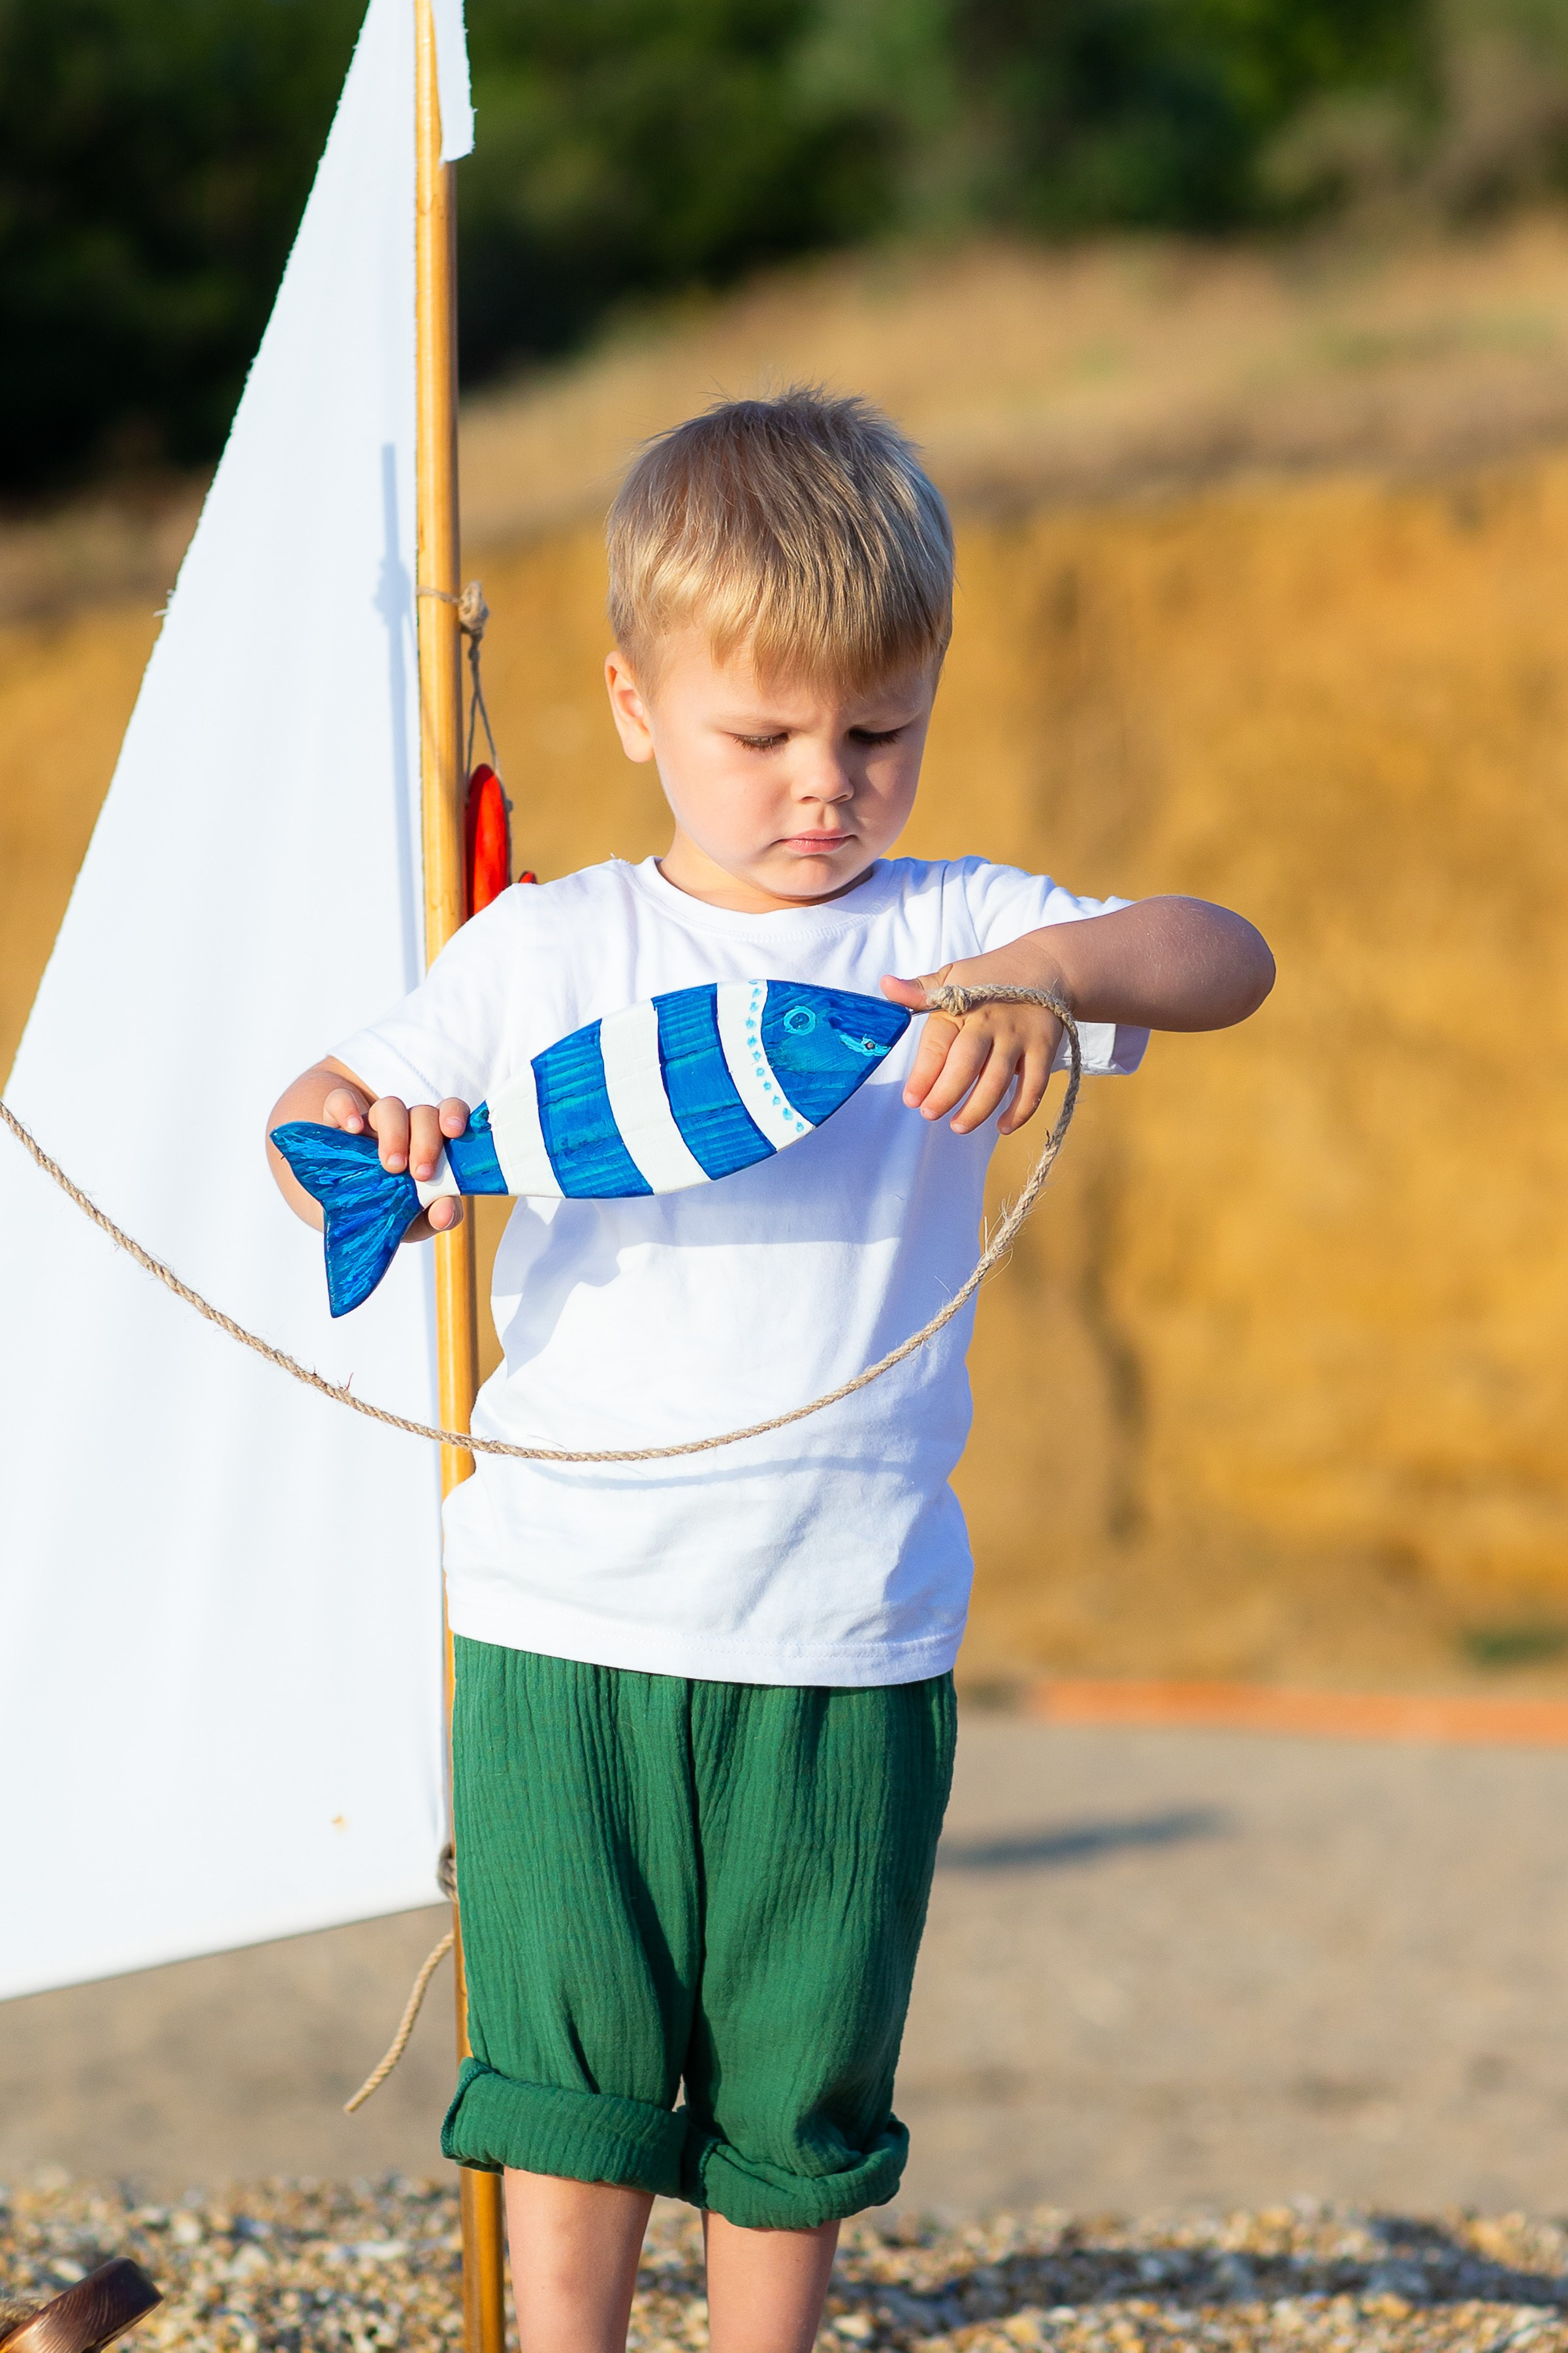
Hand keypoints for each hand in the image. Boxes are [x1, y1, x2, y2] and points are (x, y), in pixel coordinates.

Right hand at [322, 1083, 470, 1233]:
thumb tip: (445, 1213)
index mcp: (432, 1142)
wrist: (347, 1214)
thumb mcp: (420, 1221)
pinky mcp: (338, 1120)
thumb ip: (441, 1214)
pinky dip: (348, 1109)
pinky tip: (352, 1129)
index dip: (454, 1115)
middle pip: (423, 1113)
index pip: (450, 1112)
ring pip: (390, 1106)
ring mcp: (372, 1122)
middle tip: (421, 1174)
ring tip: (391, 1166)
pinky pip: (342, 1100)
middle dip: (426, 1141)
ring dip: (394, 1133)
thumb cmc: (394, 1210)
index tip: (453, 1132)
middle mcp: (406, 1126)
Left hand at [881, 958, 1064, 1135]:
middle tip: (930, 1114)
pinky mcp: (1044, 1049)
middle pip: (966, 1064)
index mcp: (962, 1005)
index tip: (911, 1099)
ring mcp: (1019, 1037)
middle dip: (946, 1093)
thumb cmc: (992, 975)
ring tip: (958, 1126)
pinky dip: (1021, 1109)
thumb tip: (885, 986)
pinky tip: (1003, 1126)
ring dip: (977, 1108)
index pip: (937, 1043)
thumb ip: (919, 989)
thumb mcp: (953, 975)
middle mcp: (990, 1023)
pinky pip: (1034, 1085)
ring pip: (997, 1080)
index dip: (923, 1074)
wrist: (1046, 965)